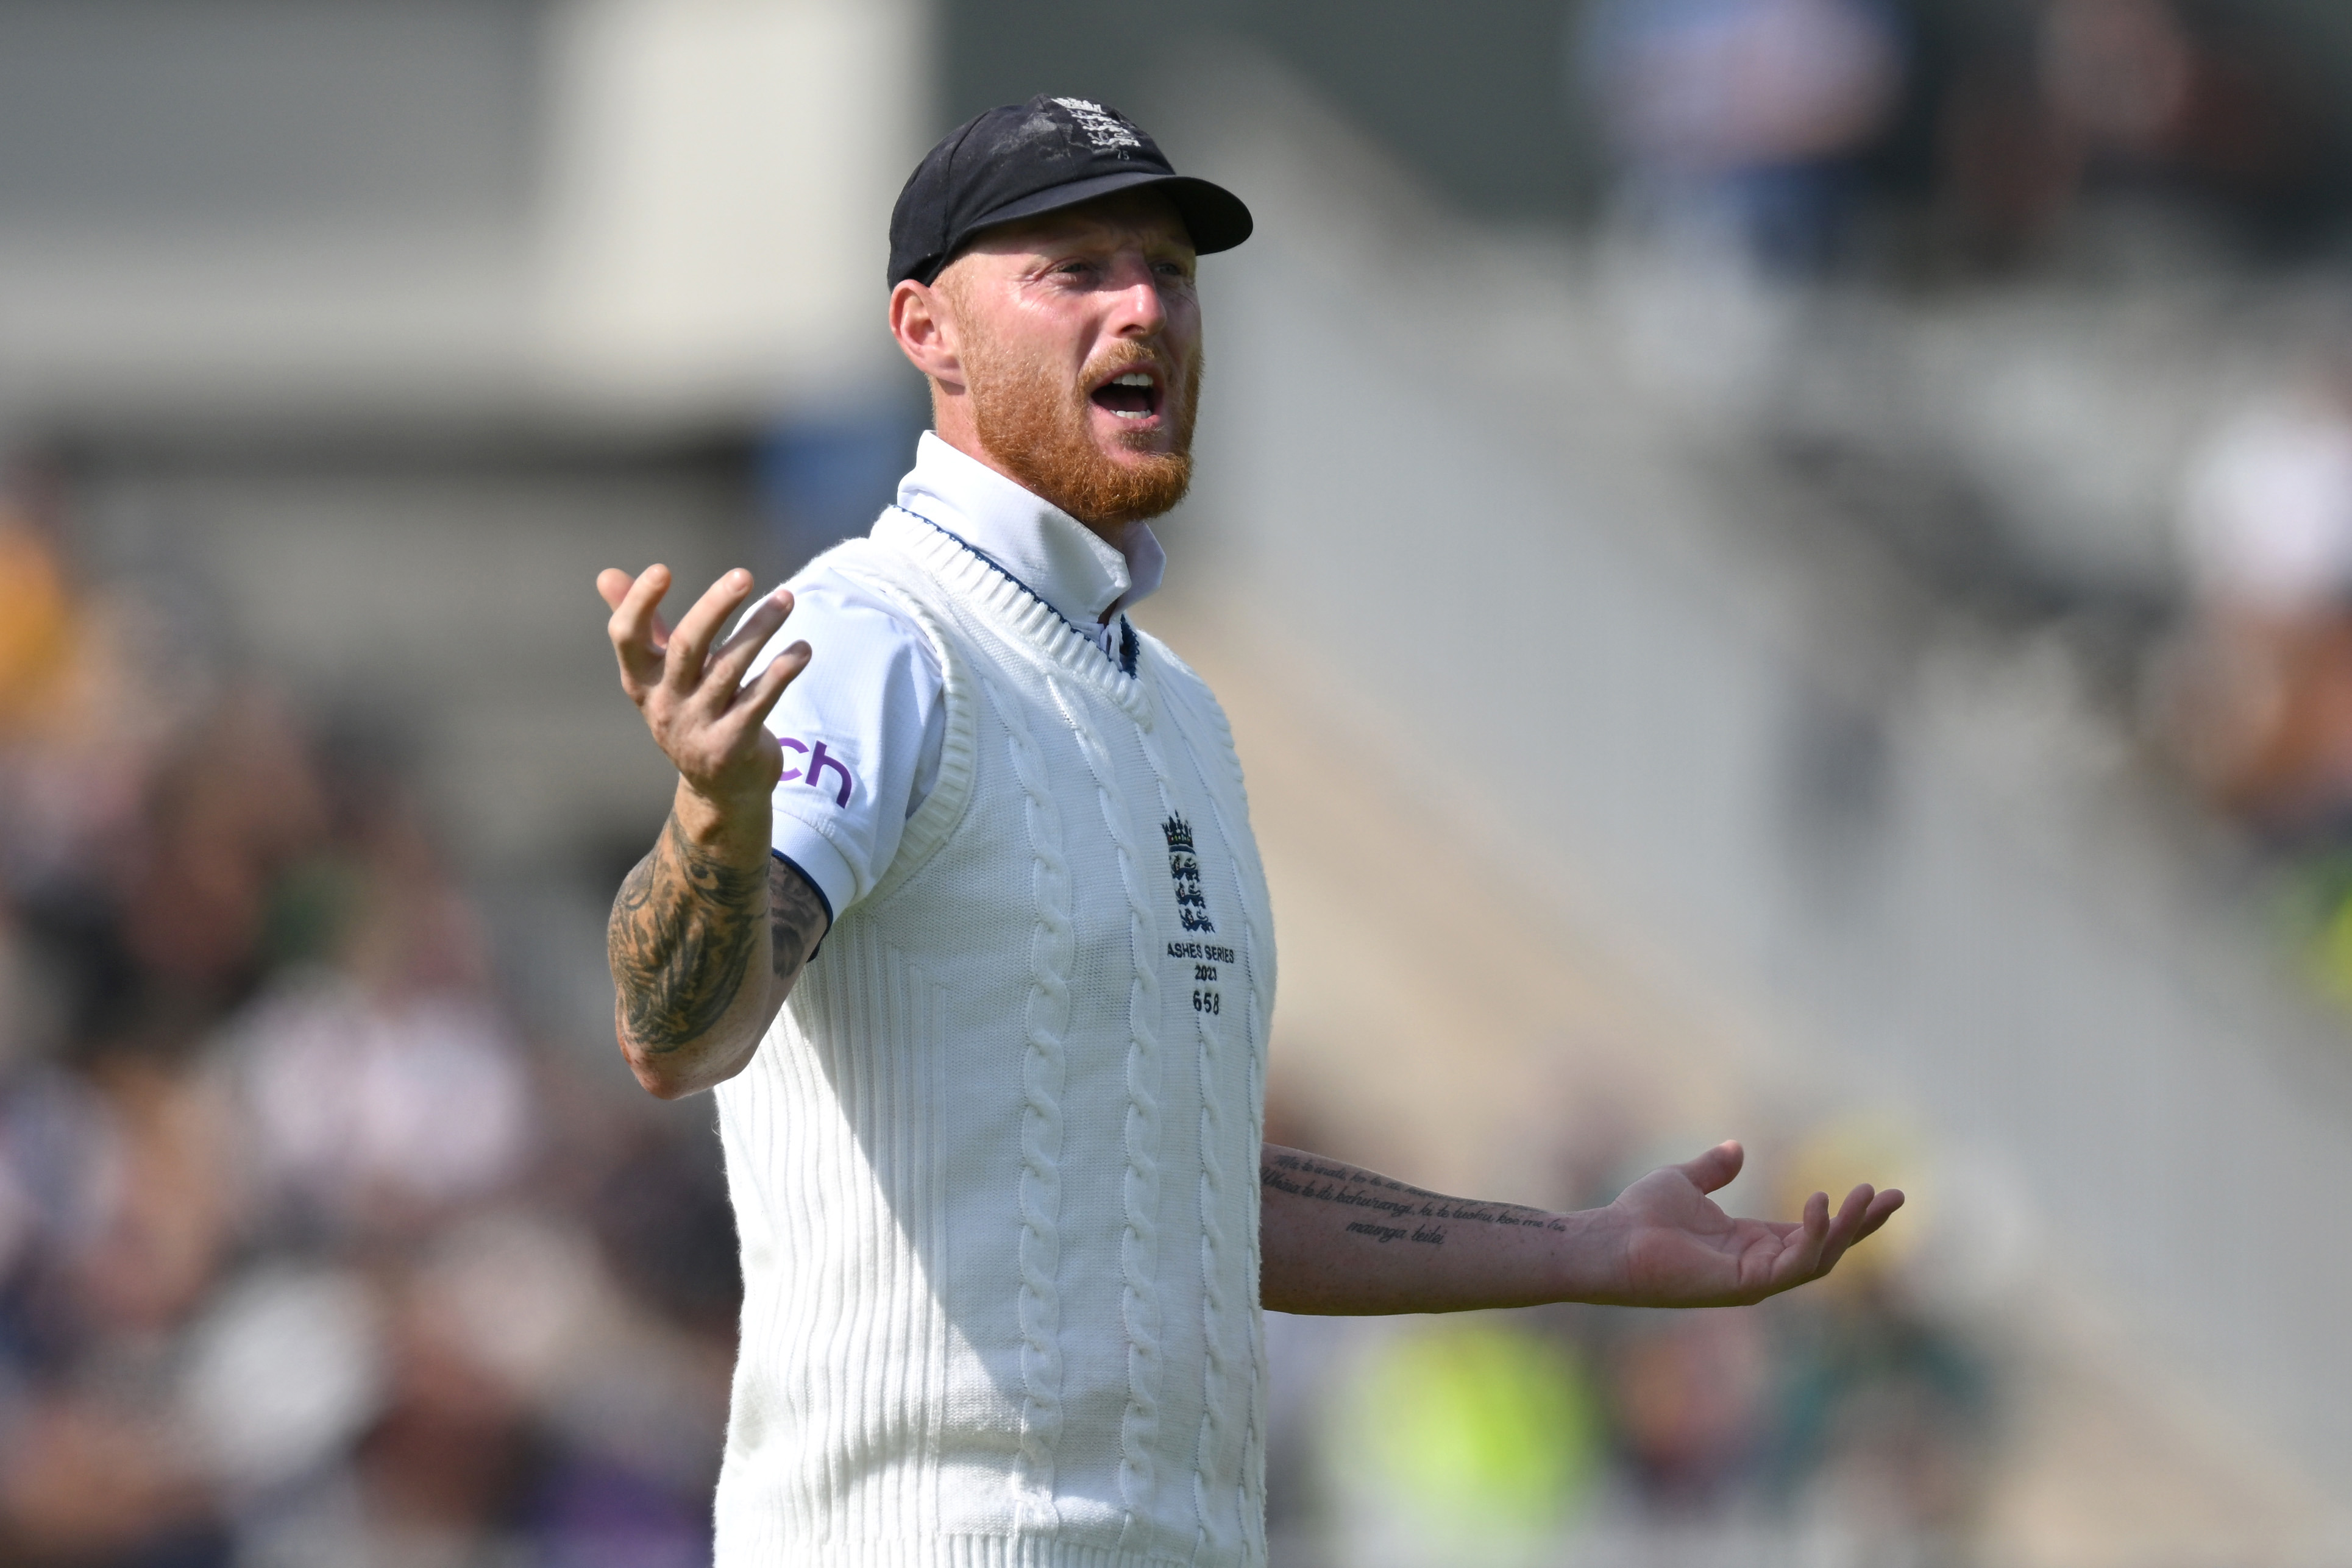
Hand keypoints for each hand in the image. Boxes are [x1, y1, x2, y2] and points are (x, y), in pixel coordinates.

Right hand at [597, 566, 809, 814]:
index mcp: (642, 680)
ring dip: (760, 629)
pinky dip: (781, 672)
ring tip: (786, 598)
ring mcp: (698, 727)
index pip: (627, 638)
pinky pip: (759, 701)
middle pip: (686, 647)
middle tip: (743, 575)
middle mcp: (665, 704)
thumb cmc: (691, 713)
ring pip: (730, 669)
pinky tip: (801, 649)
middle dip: (714, 607)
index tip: (661, 570)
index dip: (639, 604)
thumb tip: (607, 574)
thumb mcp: (661, 673)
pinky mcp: (732, 746)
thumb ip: (642, 625)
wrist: (719, 790)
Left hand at [1598, 1141, 1901, 1307]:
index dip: (1846, 1214)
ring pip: (1820, 1259)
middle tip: (1896, 1195)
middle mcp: (1759, 1265)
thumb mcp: (1685, 1181)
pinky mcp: (1744, 1286)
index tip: (1879, 1189)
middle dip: (1863, 1224)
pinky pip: (1792, 1265)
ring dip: (1847, 1229)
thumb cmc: (1638, 1216)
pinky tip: (1820, 1205)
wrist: (1608, 1240)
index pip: (1813, 1232)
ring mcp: (1754, 1280)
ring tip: (1868, 1196)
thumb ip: (1714, 1169)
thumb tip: (1736, 1148)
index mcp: (1751, 1243)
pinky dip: (1812, 1237)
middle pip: (1828, 1249)